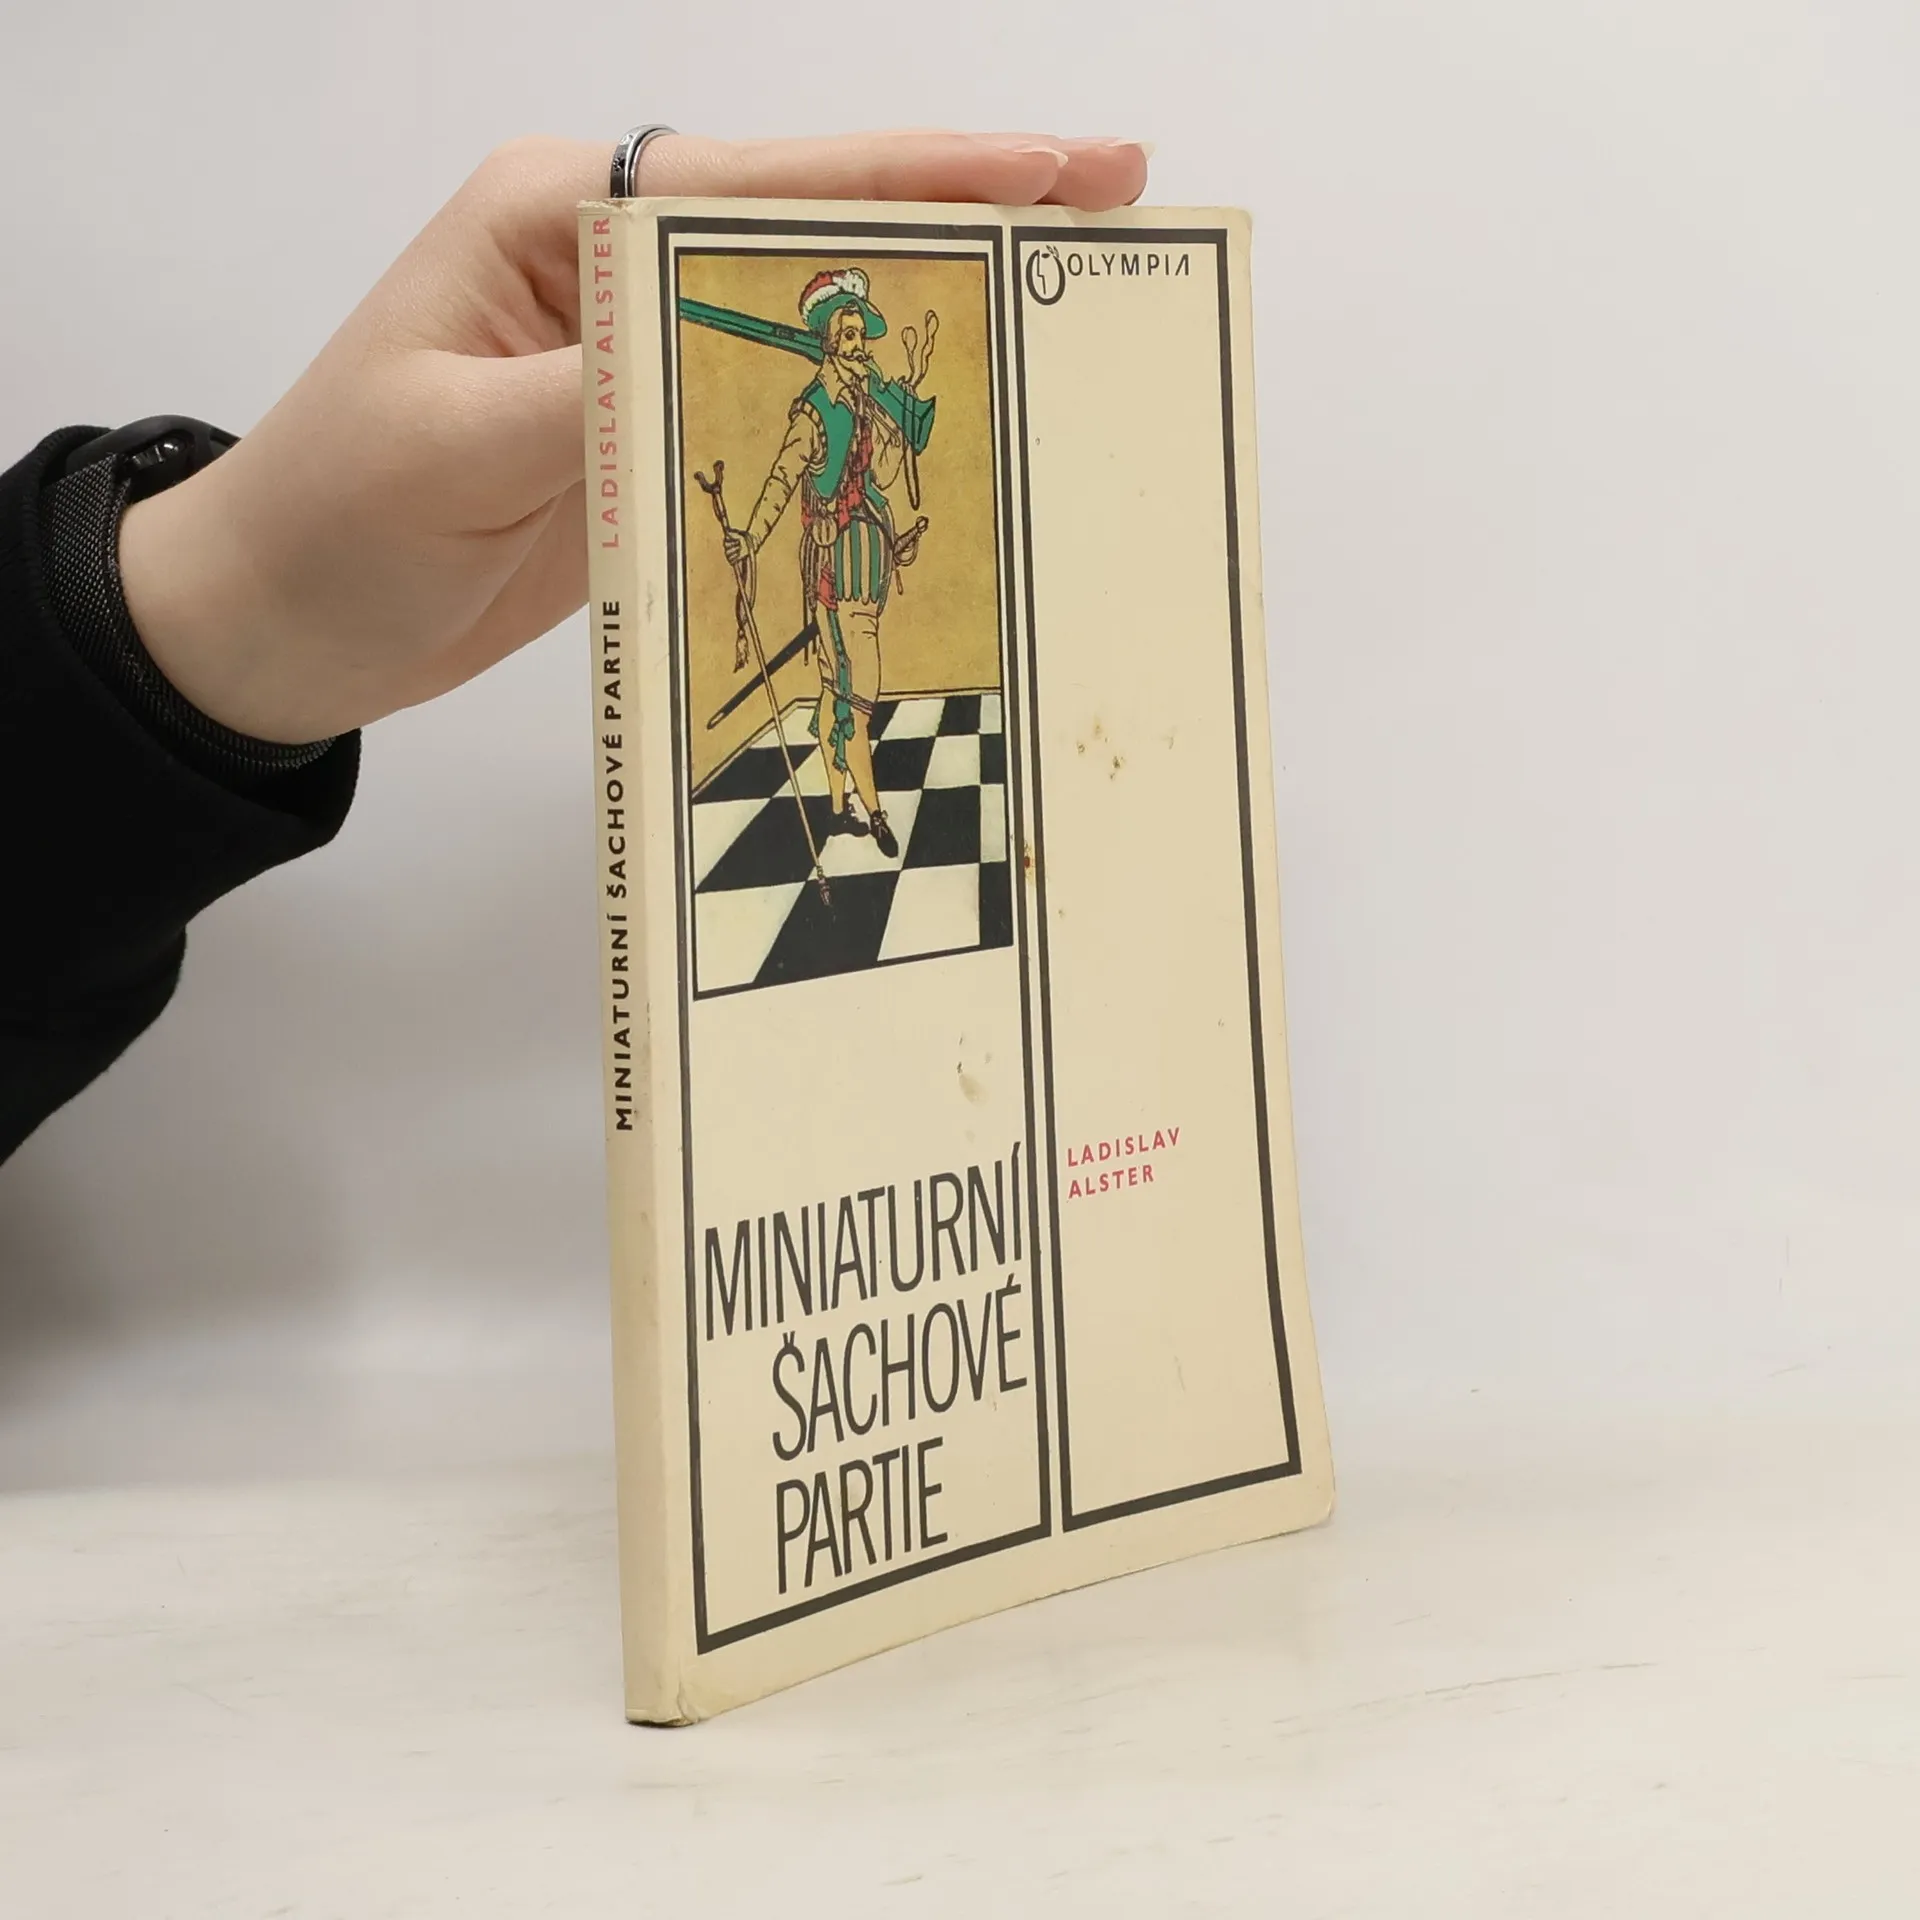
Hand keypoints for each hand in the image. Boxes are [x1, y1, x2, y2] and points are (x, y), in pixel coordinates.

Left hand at [115, 131, 1149, 743]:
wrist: (283, 622)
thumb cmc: (335, 516)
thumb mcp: (453, 445)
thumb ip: (603, 391)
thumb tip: (741, 352)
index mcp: (559, 217)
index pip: (765, 186)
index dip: (921, 177)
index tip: (1054, 167)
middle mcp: (612, 267)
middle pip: (815, 229)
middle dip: (964, 214)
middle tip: (1112, 201)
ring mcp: (642, 356)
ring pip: (811, 321)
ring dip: (932, 313)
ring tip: (1059, 304)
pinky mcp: (652, 440)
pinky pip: (779, 415)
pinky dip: (864, 416)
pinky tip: (945, 416)